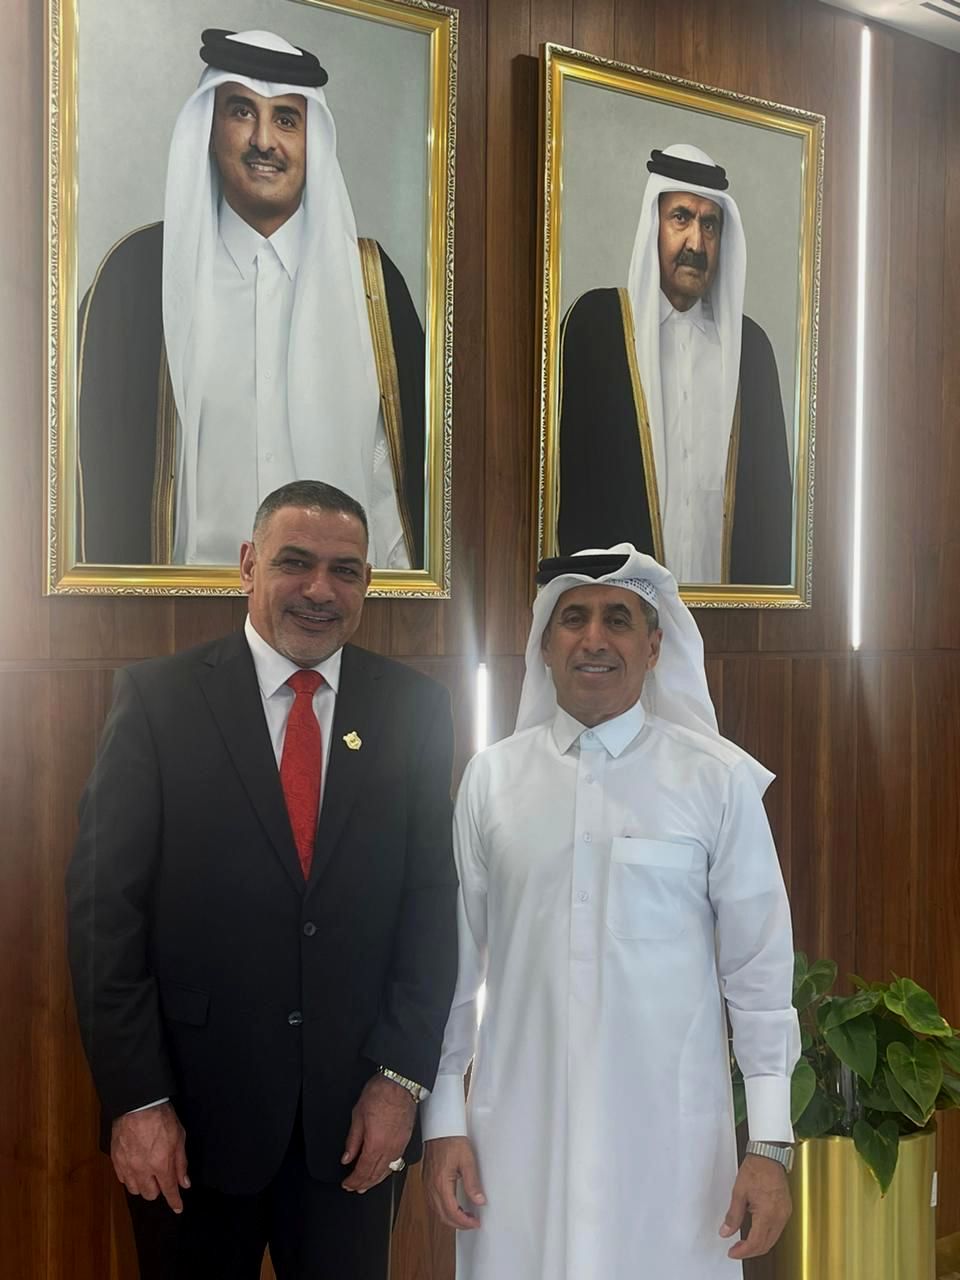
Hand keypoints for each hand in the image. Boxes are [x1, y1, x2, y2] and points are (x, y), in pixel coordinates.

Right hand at [111, 1102, 189, 1213]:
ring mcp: (127, 1166)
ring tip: (148, 1174)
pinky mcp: (116, 1160)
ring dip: (143, 1185)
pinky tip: (135, 1169)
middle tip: (162, 1178)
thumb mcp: (179, 1137)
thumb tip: (184, 1183)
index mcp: (161, 1164)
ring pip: (134, 1190)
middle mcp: (143, 1170)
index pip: (169, 1190)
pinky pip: (122, 1179)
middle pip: (149, 1194)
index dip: (175, 1201)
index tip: (178, 1208)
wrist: (137, 1104)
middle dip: (158, 1189)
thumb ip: (181, 1162)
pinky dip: (130, 1178)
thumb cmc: (162, 1118)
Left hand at [341, 1074, 416, 1192]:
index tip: (346, 1184)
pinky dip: (386, 1172)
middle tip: (353, 1188)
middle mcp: (389, 1149)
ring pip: (386, 1172)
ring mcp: (399, 1146)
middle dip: (362, 1184)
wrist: (400, 1084)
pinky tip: (382, 1172)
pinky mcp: (405, 1141)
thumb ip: (352, 1140)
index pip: (363, 1171)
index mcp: (375, 1144)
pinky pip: (395, 1163)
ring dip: (375, 1181)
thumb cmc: (380, 1094)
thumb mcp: (357, 1115)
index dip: (353, 1181)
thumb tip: (346, 1157)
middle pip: (375, 1175)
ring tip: (365, 1186)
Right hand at [423, 1136, 485, 1229]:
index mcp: (441, 1183)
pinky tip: (453, 1206)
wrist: (441, 1128)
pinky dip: (443, 1209)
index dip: (464, 1222)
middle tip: (472, 1223)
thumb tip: (479, 1201)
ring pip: (436, 1211)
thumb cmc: (452, 1140)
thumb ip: (473, 1183)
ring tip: (465, 1216)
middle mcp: (431, 1186)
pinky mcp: (427, 1180)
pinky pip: (433, 1202)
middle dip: (458, 1224)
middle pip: (442, 1215)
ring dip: (450, 1218)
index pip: (452, 1212)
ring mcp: (427, 1184)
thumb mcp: (467, 1161)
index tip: (475, 1223)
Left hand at [719, 1153, 791, 1259]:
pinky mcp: (786, 1209)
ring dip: (758, 1244)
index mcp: (767, 1213)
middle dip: (750, 1251)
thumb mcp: (738, 1192)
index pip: (756, 1243)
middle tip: (736, 1249)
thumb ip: (732, 1215)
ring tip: (743, 1242)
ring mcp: (784, 1214)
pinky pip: (777, 1230)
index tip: (733, 1252)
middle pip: (766, 1245)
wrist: (769, 1155)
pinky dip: (766, 1235)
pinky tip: (756, 1231)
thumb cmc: (756, 1169)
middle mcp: (779, 1216)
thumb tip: (726, 1231)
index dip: (743, 1251)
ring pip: (773, 1239)